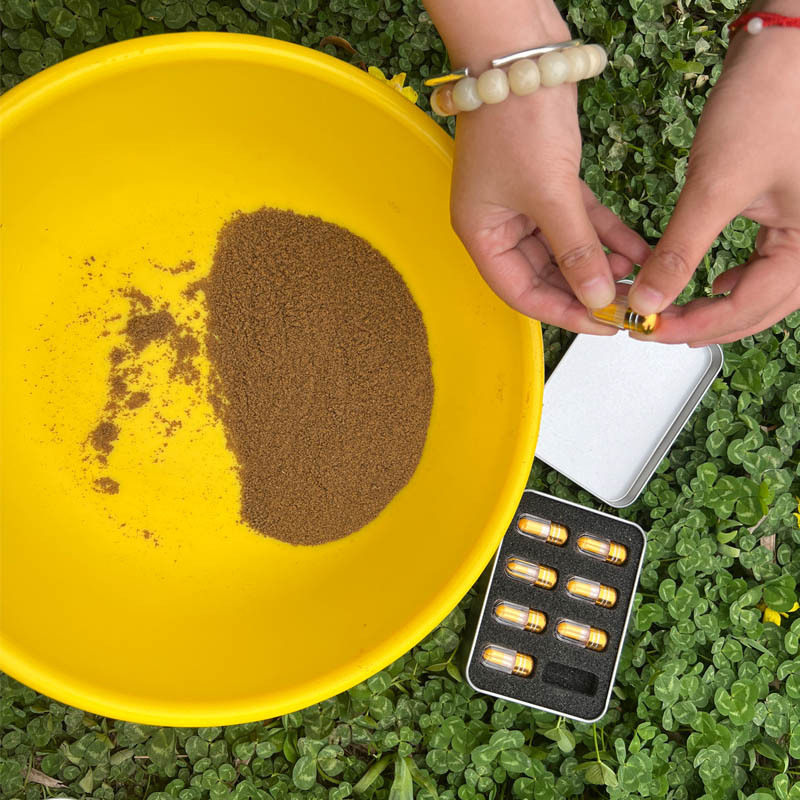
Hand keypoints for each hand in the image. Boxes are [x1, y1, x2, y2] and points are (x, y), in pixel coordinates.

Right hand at [451, 86, 651, 333]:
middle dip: (586, 289)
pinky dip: (607, 234)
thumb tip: (598, 297)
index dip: (562, 312)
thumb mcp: (549, 194)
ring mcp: (525, 204)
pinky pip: (582, 221)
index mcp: (482, 235)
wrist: (523, 52)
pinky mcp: (551, 183)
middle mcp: (500, 225)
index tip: (601, 324)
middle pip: (546, 274)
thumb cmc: (516, 120)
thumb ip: (576, 250)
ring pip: (567, 249)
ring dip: (602, 263)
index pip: (521, 292)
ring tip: (639, 279)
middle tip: (626, 306)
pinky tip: (637, 249)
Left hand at [628, 21, 799, 345]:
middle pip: (759, 310)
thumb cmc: (767, 103)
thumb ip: (679, 251)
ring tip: (673, 313)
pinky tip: (708, 284)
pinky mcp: (792, 217)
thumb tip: (648, 299)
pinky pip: (764, 266)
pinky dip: (732, 282)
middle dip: (705, 323)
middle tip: (654, 327)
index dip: (692, 326)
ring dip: (717, 308)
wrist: (785, 50)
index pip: (746, 308)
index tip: (648, 329)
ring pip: (762, 293)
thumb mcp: (715, 187)